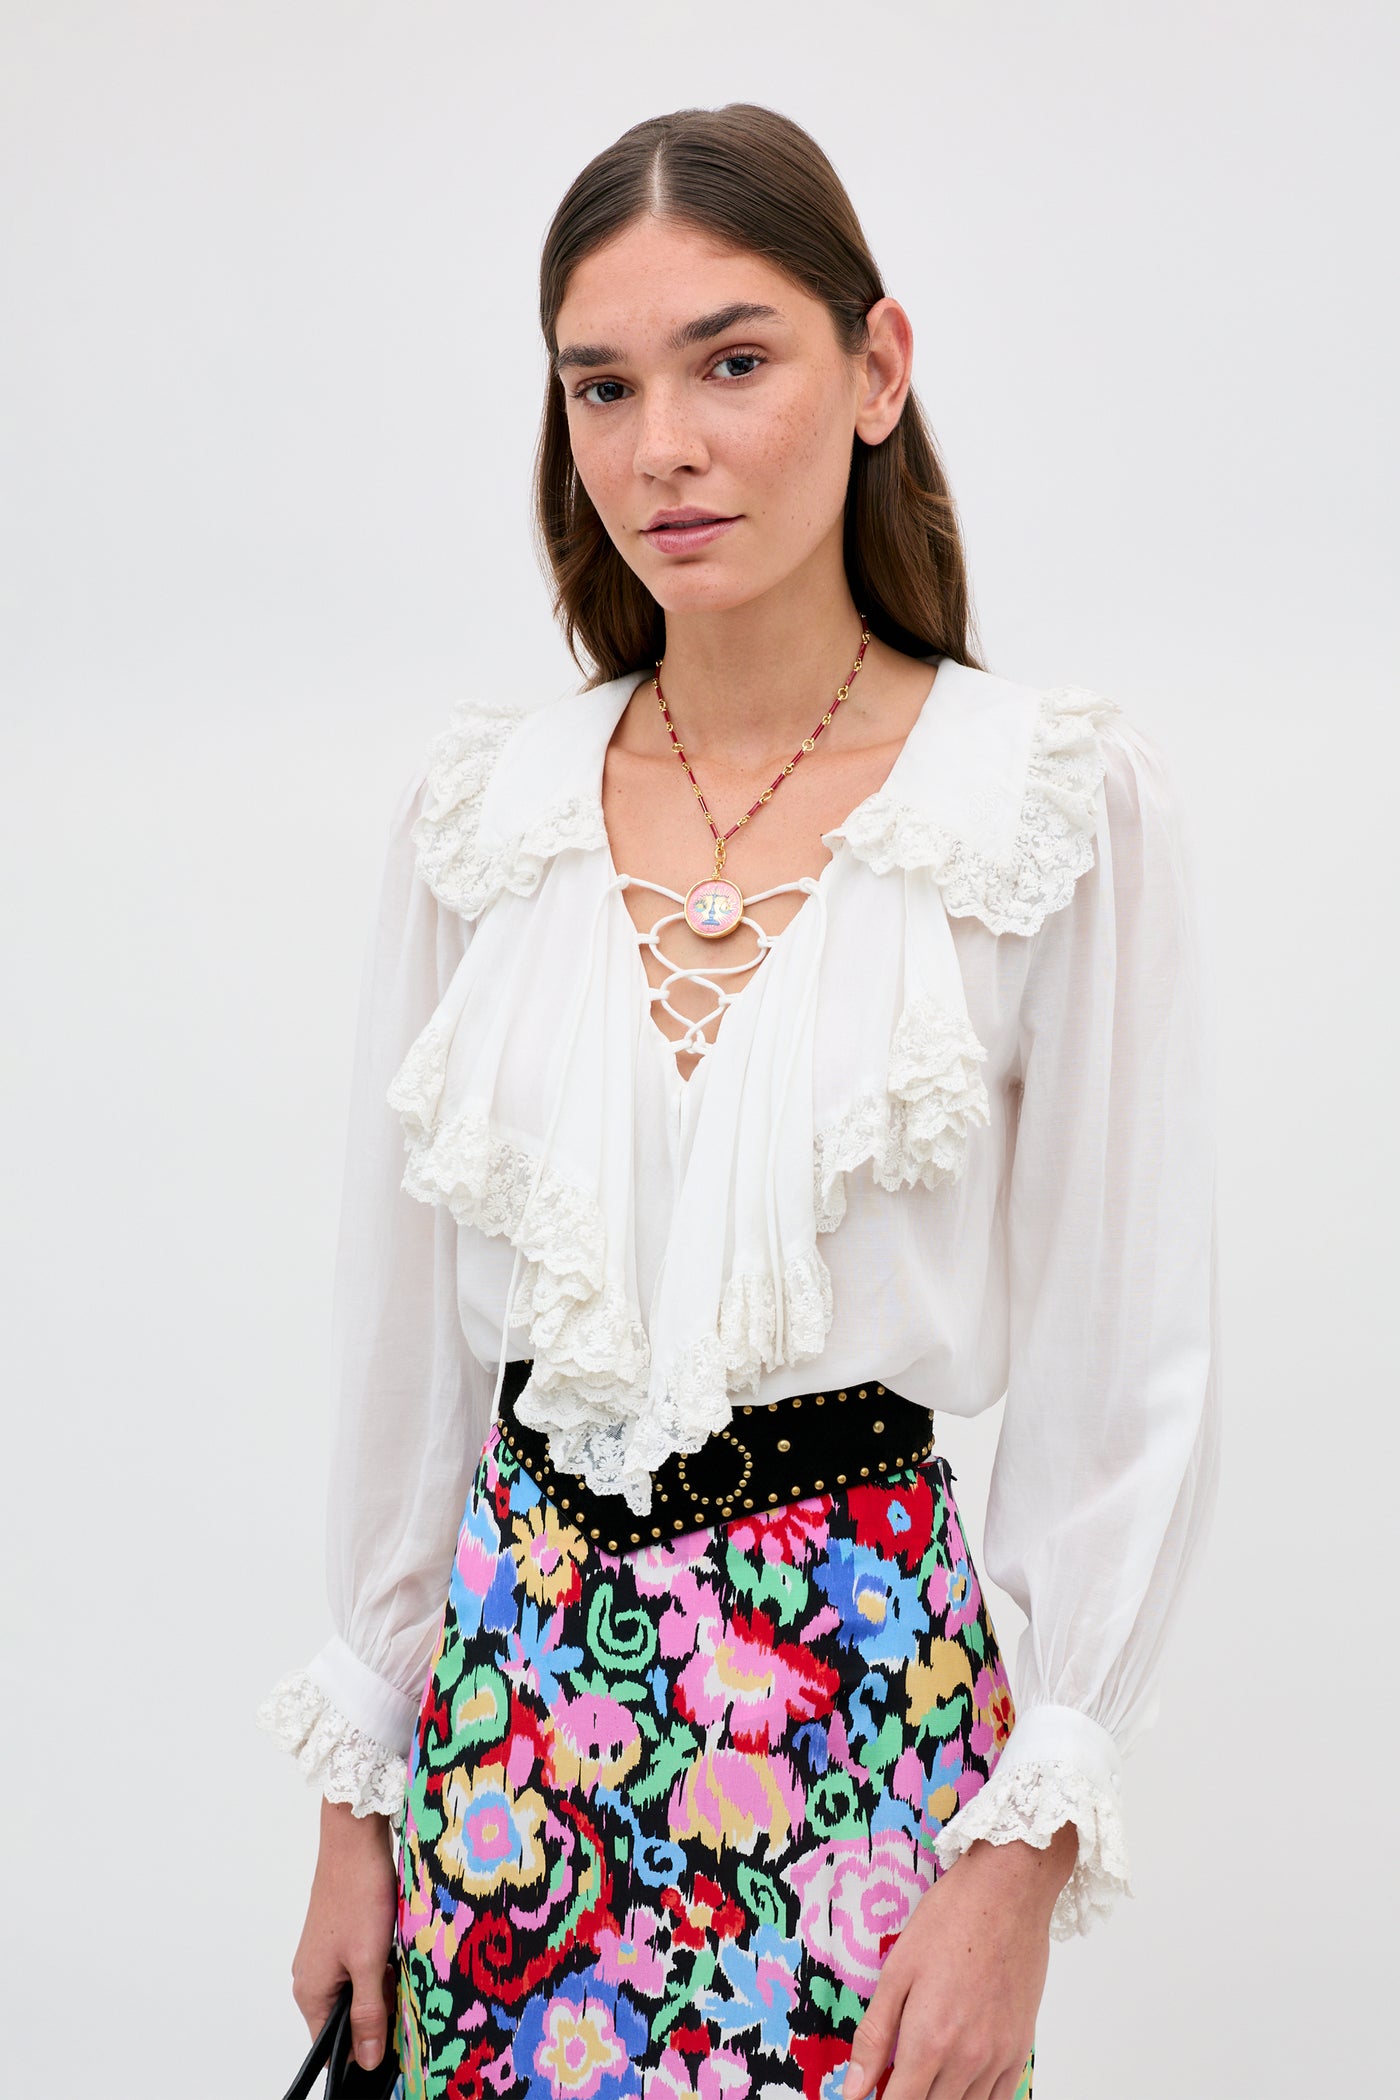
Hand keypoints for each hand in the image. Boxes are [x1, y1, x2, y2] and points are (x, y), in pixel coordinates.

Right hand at [291, 1798, 398, 2072]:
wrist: (354, 1838)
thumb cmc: (357, 1895)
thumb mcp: (369, 1962)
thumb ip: (369, 2013)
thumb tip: (366, 2060)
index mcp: (310, 1990)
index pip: (331, 2046)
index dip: (361, 2053)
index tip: (391, 2048)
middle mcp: (311, 1976)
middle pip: (346, 2018)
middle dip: (376, 2015)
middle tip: (403, 1998)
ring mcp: (324, 1954)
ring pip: (356, 1990)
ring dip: (379, 1986)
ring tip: (399, 1966)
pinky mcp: (338, 1935)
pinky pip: (359, 1966)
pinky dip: (378, 1964)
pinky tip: (395, 1949)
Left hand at [843, 1825, 1077, 2099]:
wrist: (1009, 1891)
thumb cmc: (949, 1920)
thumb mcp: (896, 1971)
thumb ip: (874, 2037)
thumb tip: (852, 2090)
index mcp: (929, 2040)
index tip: (870, 2097)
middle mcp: (967, 2059)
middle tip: (895, 2078)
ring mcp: (998, 2058)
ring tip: (924, 2076)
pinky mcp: (1020, 2049)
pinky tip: (957, 2083)